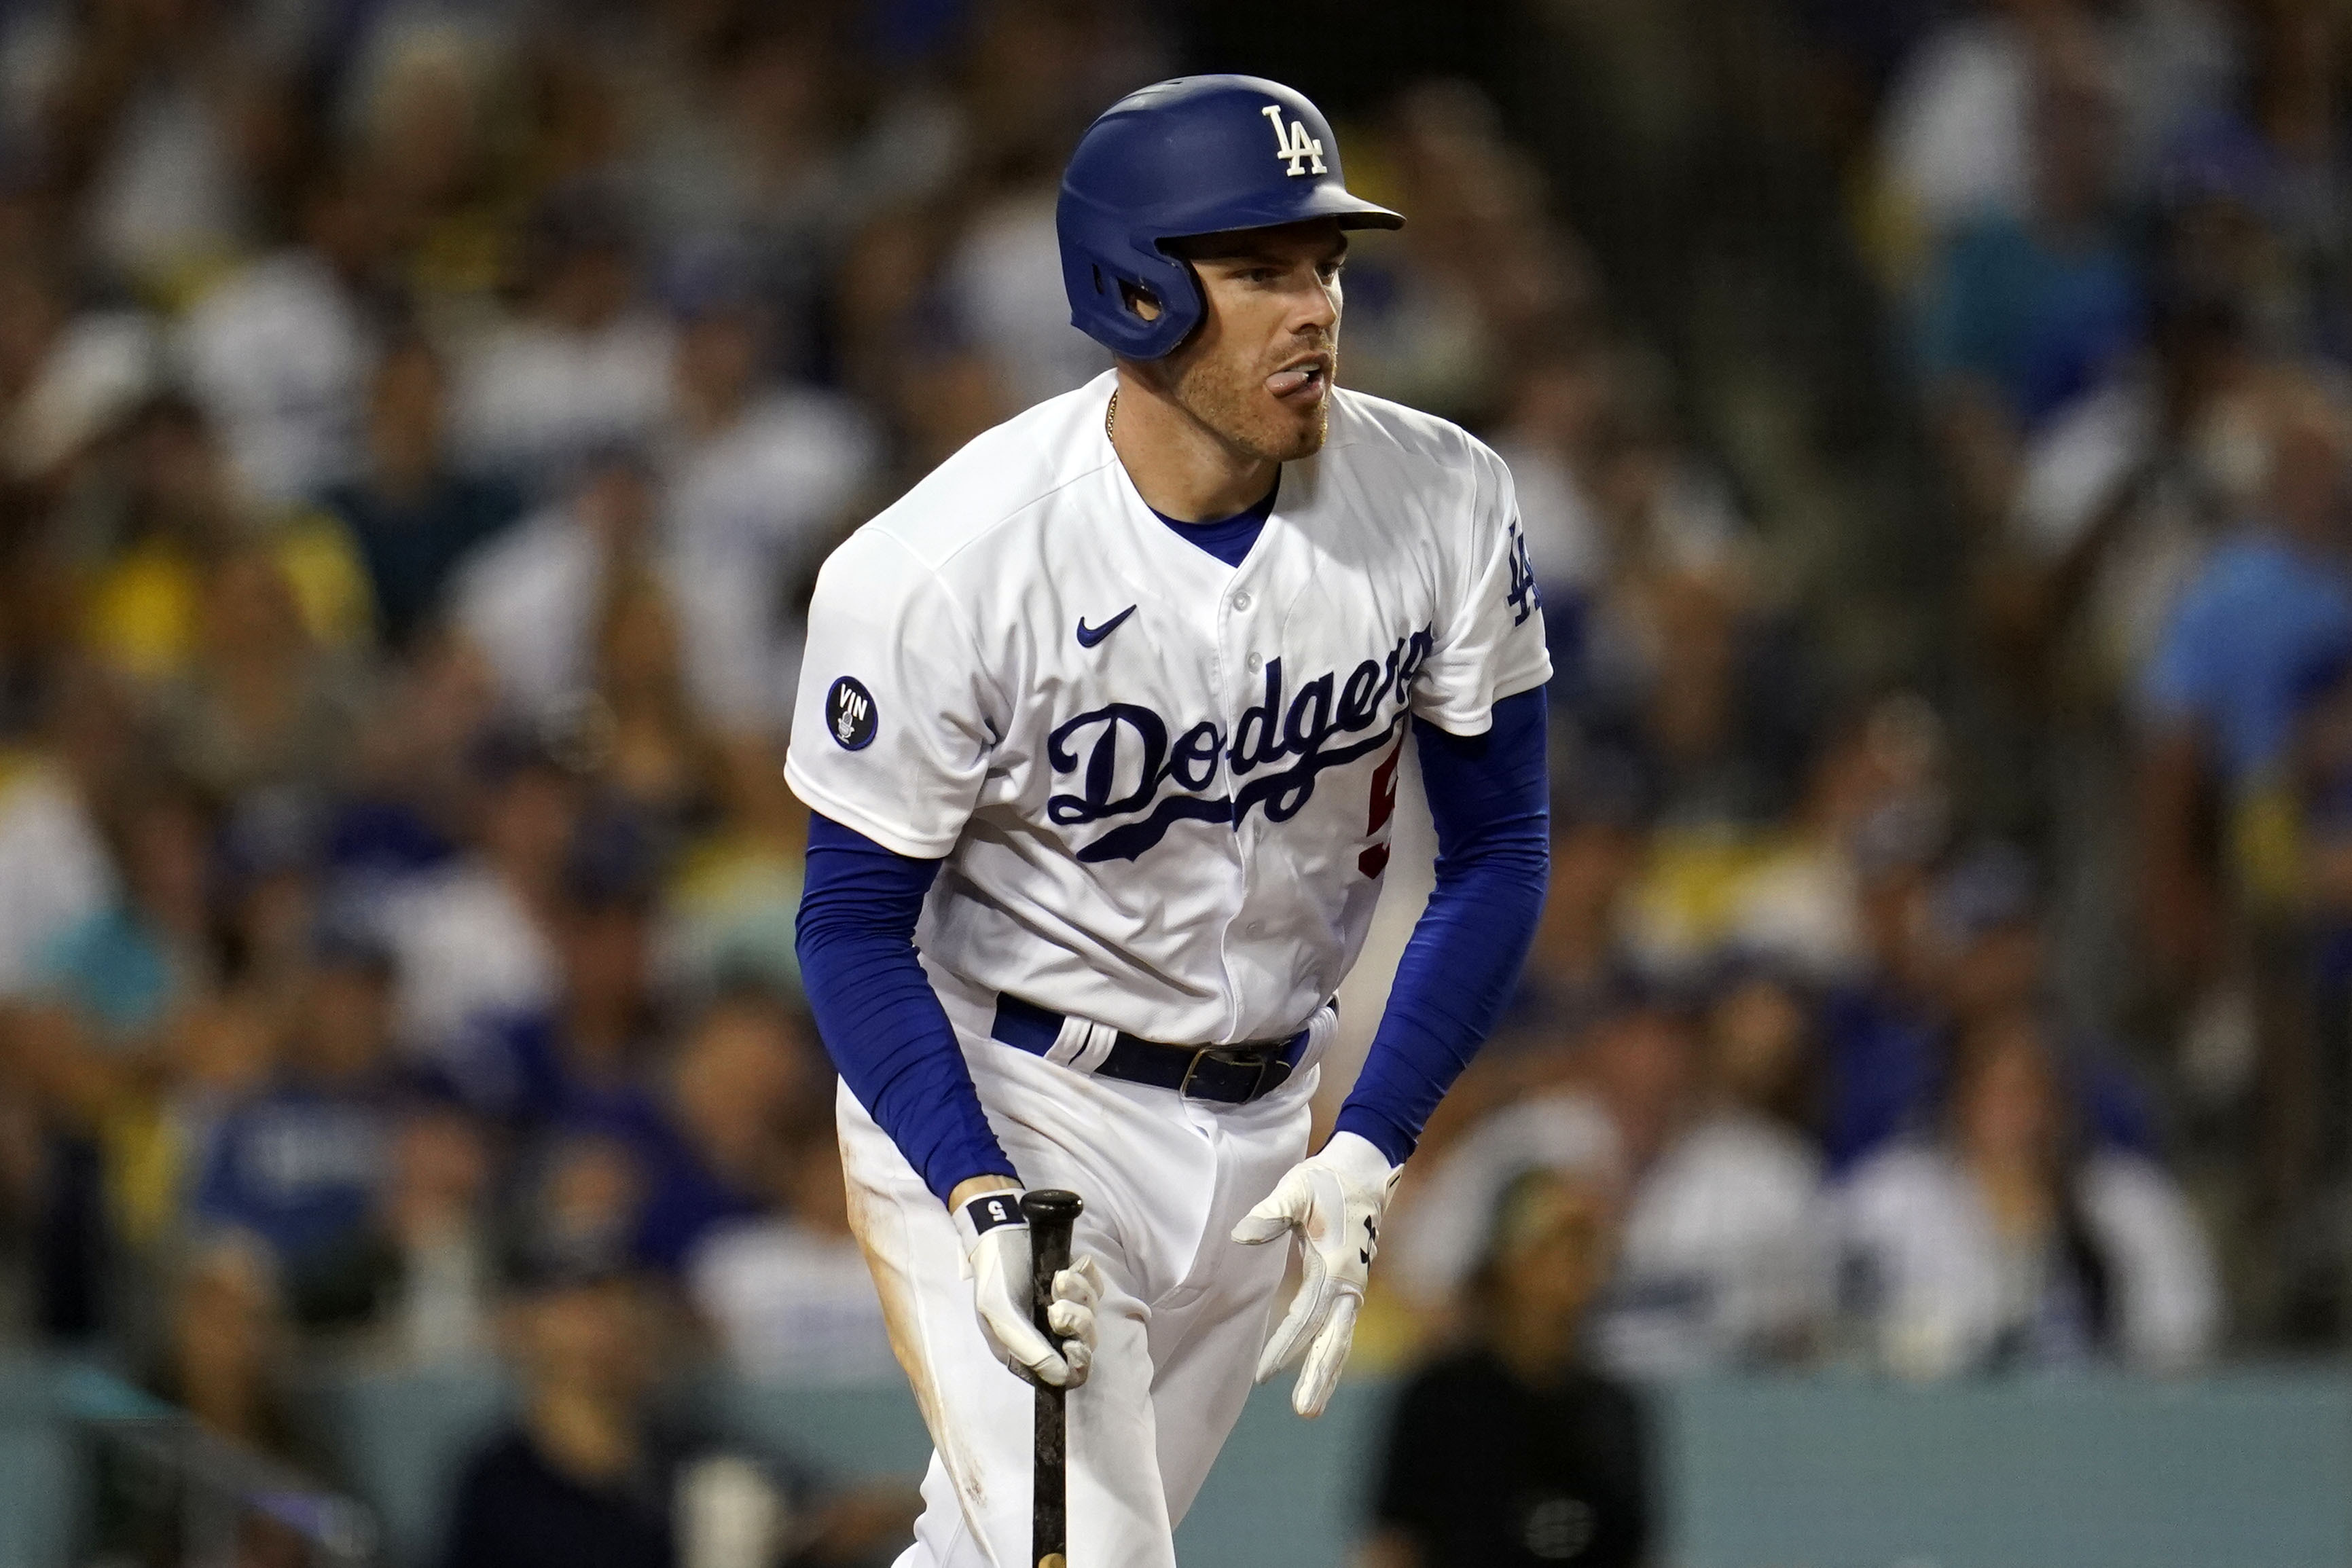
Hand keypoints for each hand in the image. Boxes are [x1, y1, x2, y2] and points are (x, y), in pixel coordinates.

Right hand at [954, 1186, 1102, 1388]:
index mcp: (1028, 1350)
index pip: (1065, 1375)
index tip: (1074, 1346)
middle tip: (1058, 1306)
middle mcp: (1050, 1333)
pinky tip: (1070, 1265)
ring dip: (1079, 1295)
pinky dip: (1088, 1276)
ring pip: (1093, 1314)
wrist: (1003, 1229)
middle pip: (1085, 1345)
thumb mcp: (999, 1314)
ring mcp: (1066, 1306)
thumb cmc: (995, 1275)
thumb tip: (1061, 1377)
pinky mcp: (1078, 1283)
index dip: (1076, 1365)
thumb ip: (1028, 1348)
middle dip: (1077, 1323)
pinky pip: (1098, 1286)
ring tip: (1059, 1277)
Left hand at [1232, 1131, 1399, 1416]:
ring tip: (1310, 1410)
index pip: (1305, 1317)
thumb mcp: (1294, 1190)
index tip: (1263, 1375)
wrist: (1364, 1168)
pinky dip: (1331, 1355)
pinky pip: (1341, 1329)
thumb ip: (1269, 1215)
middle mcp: (1349, 1285)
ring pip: (1340, 1341)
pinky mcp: (1351, 1286)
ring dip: (1326, 1375)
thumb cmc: (1324, 1179)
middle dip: (1318, 1378)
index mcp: (1334, 1266)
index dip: (1283, 1347)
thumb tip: (1240, 1236)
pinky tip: (1320, 1374)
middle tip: (1304, 1413)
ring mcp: (1354, 1288)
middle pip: (1332, 1341)